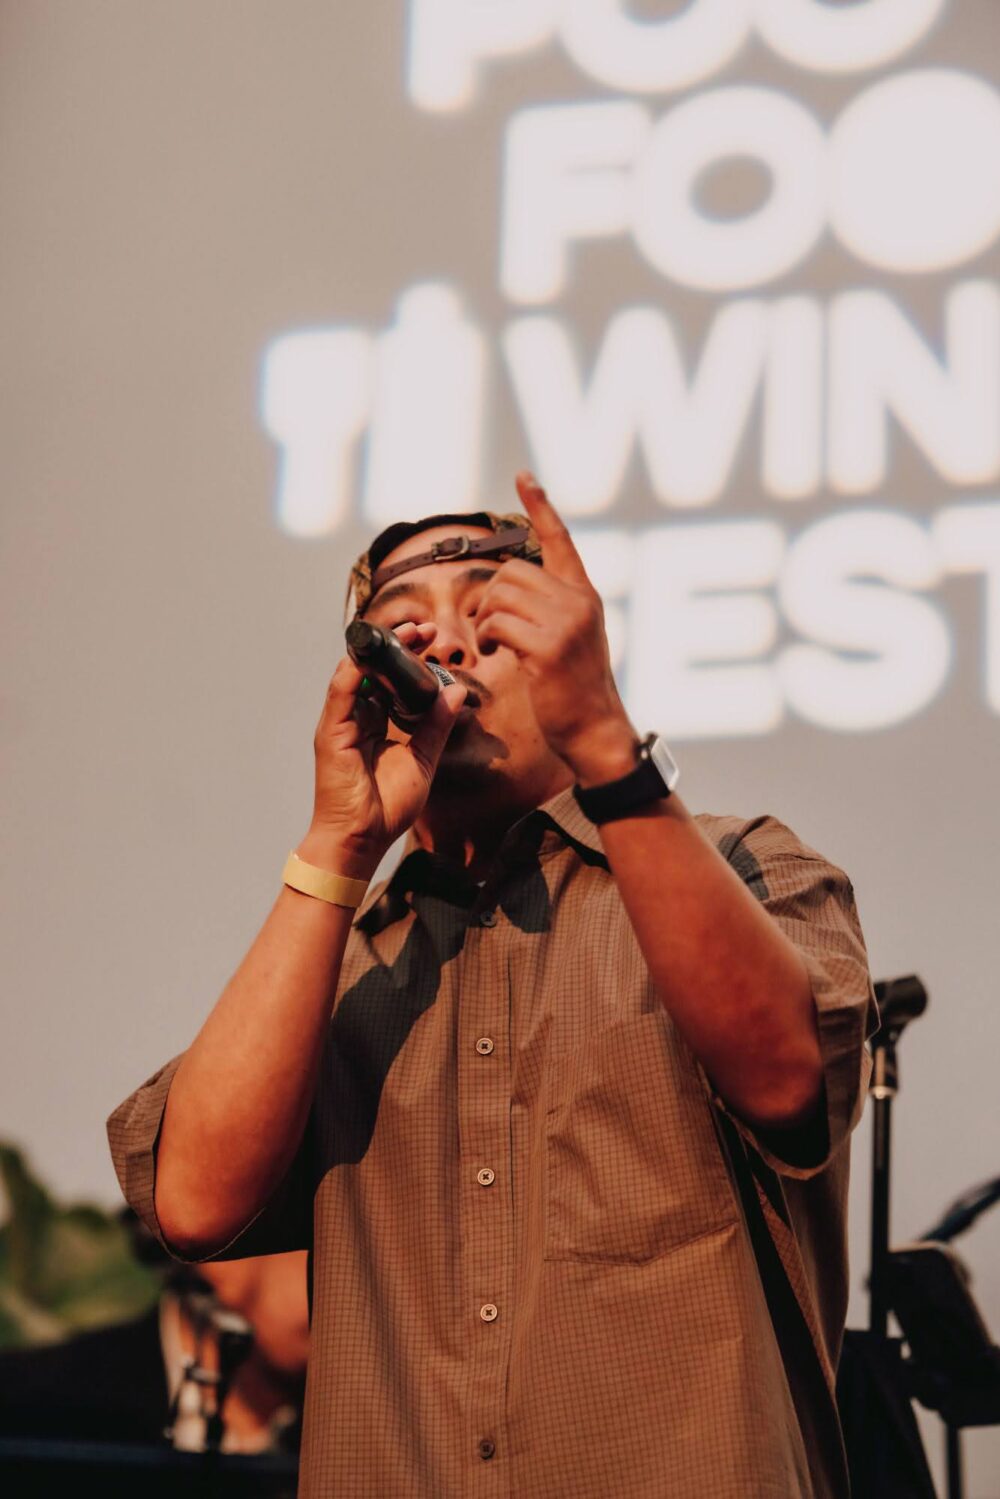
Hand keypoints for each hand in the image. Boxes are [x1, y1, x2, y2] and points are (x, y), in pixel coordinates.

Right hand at [304, 622, 466, 870]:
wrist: (361, 840)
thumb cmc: (387, 807)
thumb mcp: (423, 760)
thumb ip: (436, 726)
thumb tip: (456, 692)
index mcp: (377, 722)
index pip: (391, 679)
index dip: (410, 657)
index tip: (432, 640)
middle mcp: (357, 717)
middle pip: (374, 669)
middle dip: (398, 644)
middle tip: (424, 629)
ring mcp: (342, 723)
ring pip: (356, 672)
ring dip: (380, 650)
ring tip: (406, 634)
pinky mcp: (331, 733)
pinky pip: (340, 694)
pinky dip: (353, 671)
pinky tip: (370, 656)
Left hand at [473, 473, 636, 781]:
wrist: (595, 730)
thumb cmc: (574, 690)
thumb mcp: (574, 638)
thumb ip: (553, 608)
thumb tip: (511, 591)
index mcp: (585, 595)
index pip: (561, 540)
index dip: (541, 507)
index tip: (524, 478)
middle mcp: (579, 601)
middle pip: (512, 571)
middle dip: (491, 597)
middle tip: (493, 629)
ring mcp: (566, 623)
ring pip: (500, 593)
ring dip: (485, 618)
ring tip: (493, 642)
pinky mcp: (548, 647)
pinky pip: (498, 623)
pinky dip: (487, 636)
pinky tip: (494, 652)